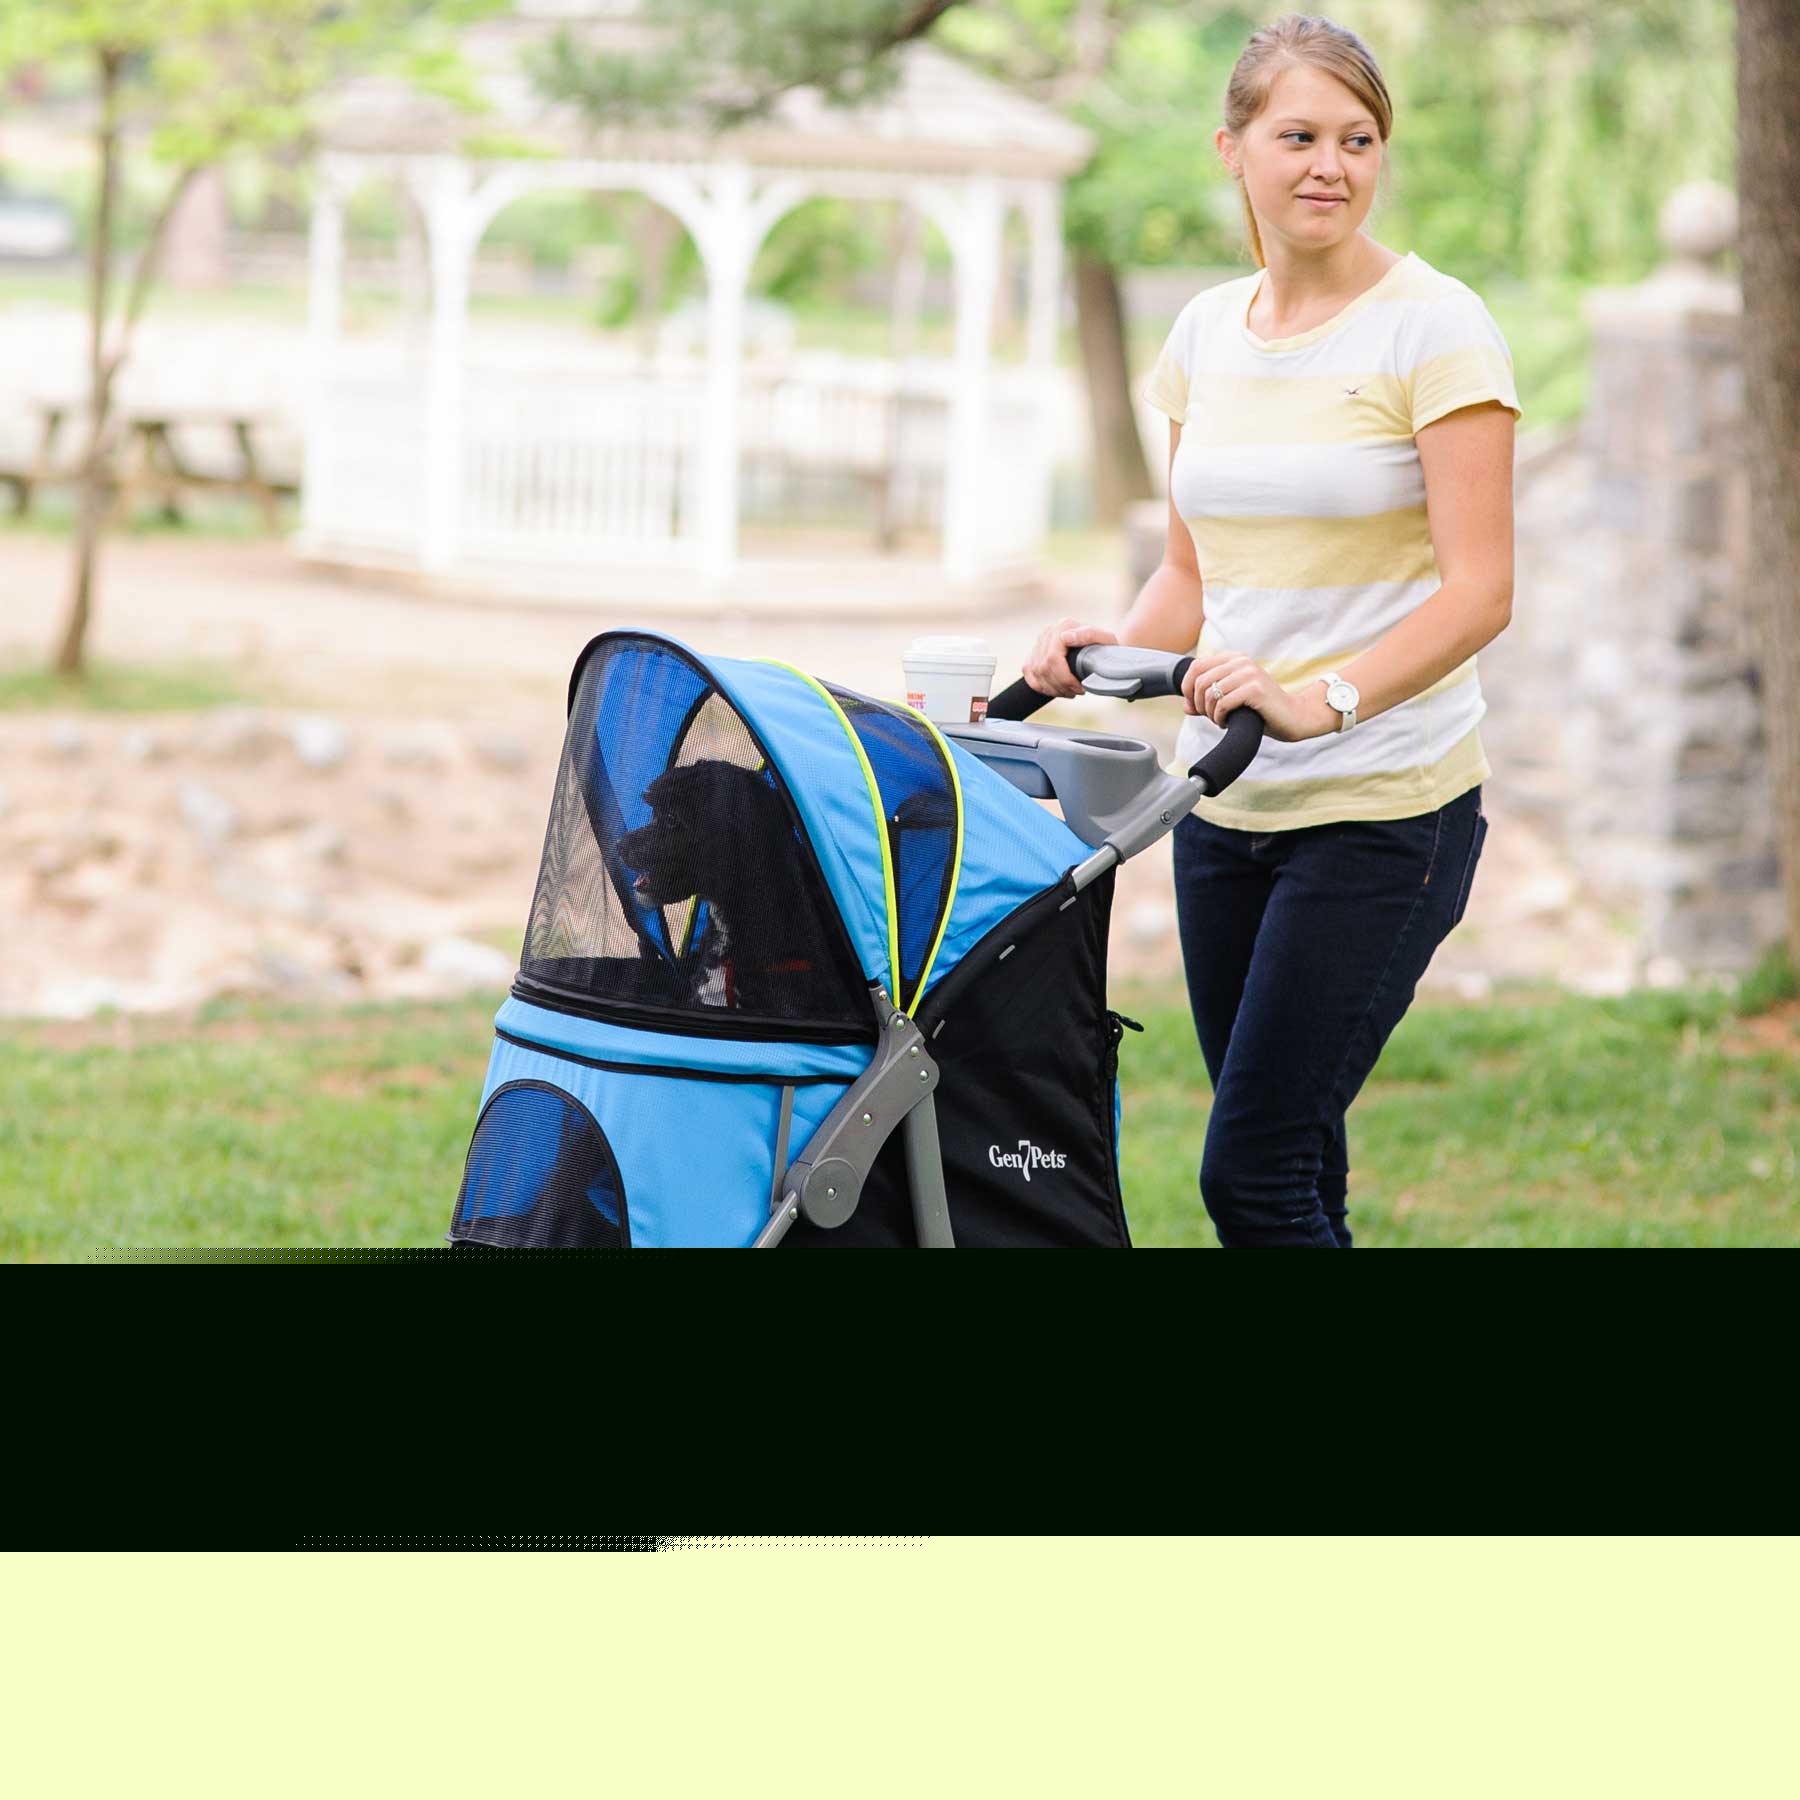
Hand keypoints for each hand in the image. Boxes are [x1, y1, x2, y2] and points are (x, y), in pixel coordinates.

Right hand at [1022, 618, 1118, 698]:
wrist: (1100, 649)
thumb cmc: (1105, 647)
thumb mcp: (1107, 640)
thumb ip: (1090, 635)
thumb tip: (1067, 637)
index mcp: (1064, 626)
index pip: (1053, 658)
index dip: (1065, 678)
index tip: (1079, 688)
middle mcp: (1048, 632)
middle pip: (1043, 668)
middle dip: (1060, 686)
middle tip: (1075, 692)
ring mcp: (1039, 642)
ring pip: (1036, 672)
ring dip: (1052, 688)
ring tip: (1068, 692)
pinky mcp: (1033, 653)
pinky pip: (1029, 673)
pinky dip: (1041, 686)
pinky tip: (1055, 689)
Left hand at [1181, 649, 1329, 743]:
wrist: (1292, 717)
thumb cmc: (1259, 709)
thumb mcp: (1231, 700)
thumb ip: (1207, 700)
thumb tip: (1185, 706)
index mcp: (1234, 658)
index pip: (1196, 666)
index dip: (1188, 688)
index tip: (1193, 706)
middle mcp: (1241, 661)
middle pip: (1200, 682)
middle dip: (1199, 705)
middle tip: (1210, 717)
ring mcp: (1249, 673)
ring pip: (1210, 694)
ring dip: (1210, 714)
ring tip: (1221, 720)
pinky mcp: (1255, 689)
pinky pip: (1223, 704)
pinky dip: (1220, 718)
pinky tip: (1228, 723)